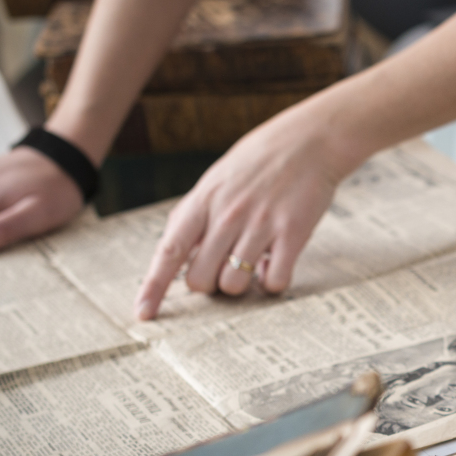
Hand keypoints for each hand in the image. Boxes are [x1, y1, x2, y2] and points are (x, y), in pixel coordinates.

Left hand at [134, 105, 350, 319]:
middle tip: (225, 267)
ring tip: (254, 263)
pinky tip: (276, 264)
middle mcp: (228, 215)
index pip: (169, 252)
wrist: (310, 140)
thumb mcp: (217, 180)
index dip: (153, 287)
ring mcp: (260, 225)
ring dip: (241, 284)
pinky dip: (272, 283)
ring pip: (234, 285)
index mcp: (204, 201)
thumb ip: (196, 215)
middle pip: (200, 280)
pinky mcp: (292, 233)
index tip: (144, 315)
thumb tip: (176, 253)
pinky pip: (274, 281)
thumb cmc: (260, 161)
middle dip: (209, 284)